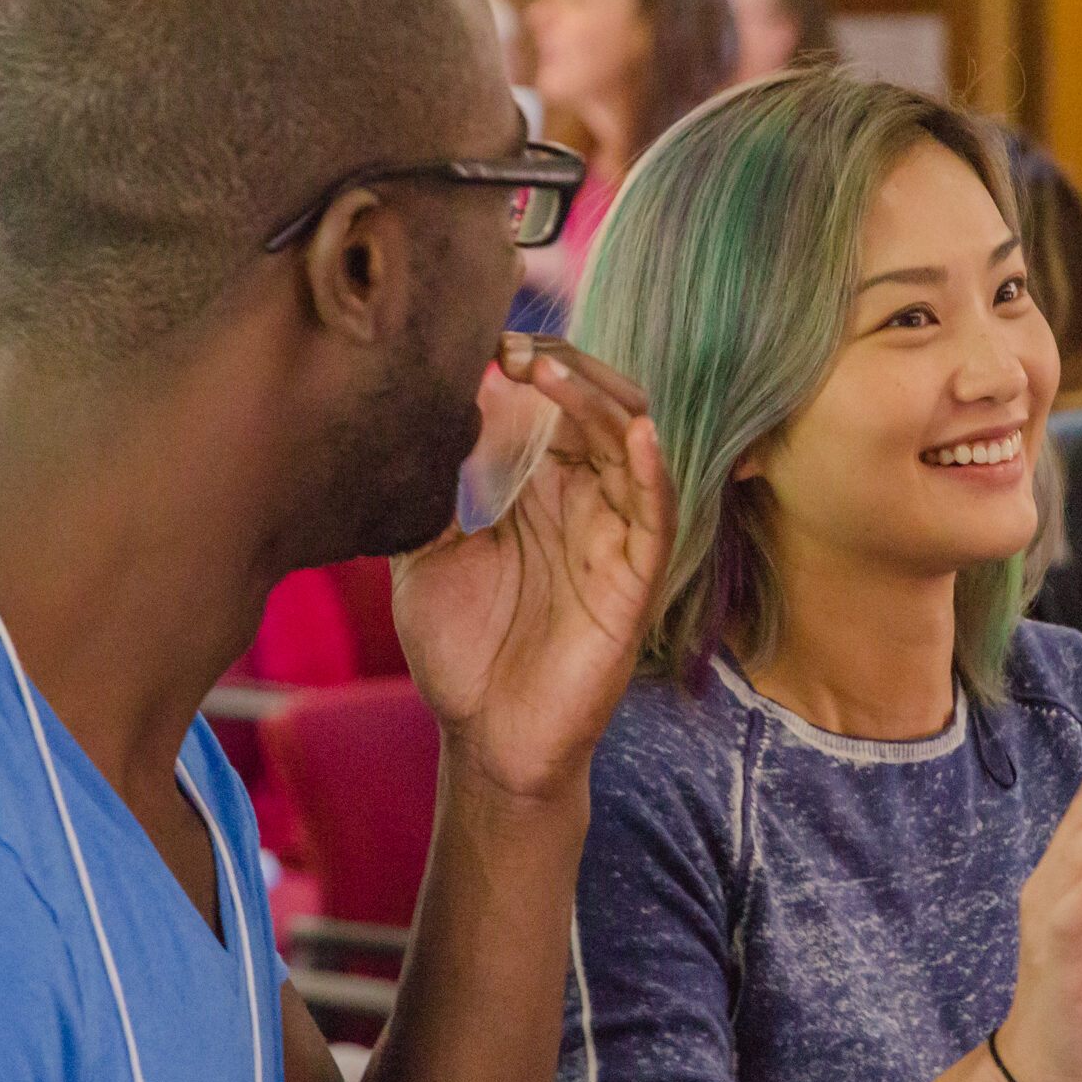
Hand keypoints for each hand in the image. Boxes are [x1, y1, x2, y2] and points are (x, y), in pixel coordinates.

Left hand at [390, 337, 673, 802]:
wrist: (484, 739)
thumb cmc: (459, 646)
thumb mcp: (425, 552)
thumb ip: (432, 486)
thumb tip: (425, 406)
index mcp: (537, 484)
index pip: (549, 400)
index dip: (526, 363)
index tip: (481, 342)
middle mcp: (582, 497)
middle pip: (597, 405)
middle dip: (560, 367)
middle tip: (513, 347)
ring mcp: (612, 534)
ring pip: (631, 443)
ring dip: (598, 400)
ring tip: (553, 369)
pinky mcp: (635, 577)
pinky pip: (657, 513)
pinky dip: (652, 469)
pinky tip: (636, 434)